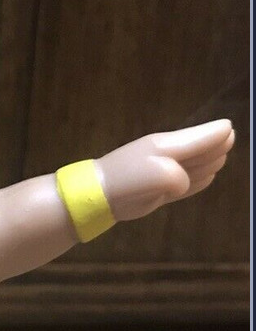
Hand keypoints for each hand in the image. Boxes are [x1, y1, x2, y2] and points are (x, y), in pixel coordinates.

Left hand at [96, 119, 233, 221]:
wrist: (99, 196)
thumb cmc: (126, 179)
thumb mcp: (155, 174)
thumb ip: (178, 175)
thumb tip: (187, 183)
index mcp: (170, 144)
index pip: (205, 135)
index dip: (220, 135)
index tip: (230, 134)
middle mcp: (170, 155)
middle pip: (205, 150)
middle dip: (215, 152)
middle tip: (221, 154)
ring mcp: (166, 173)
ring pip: (198, 167)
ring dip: (208, 166)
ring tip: (216, 163)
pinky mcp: (162, 191)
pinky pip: (187, 185)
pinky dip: (198, 182)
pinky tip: (208, 178)